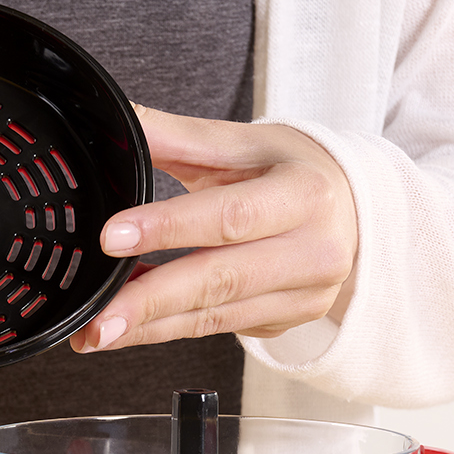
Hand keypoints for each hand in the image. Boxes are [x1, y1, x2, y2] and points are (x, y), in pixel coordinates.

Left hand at [71, 107, 358, 352]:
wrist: (358, 211)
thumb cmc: (295, 171)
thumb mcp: (243, 143)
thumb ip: (174, 137)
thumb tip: (113, 122)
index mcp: (304, 194)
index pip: (228, 215)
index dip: (167, 228)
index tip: (111, 239)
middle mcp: (312, 252)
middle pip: (220, 280)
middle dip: (150, 302)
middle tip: (96, 321)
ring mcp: (302, 296)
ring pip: (213, 317)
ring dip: (148, 327)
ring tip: (96, 331)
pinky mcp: (283, 323)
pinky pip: (215, 328)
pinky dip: (166, 329)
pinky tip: (129, 327)